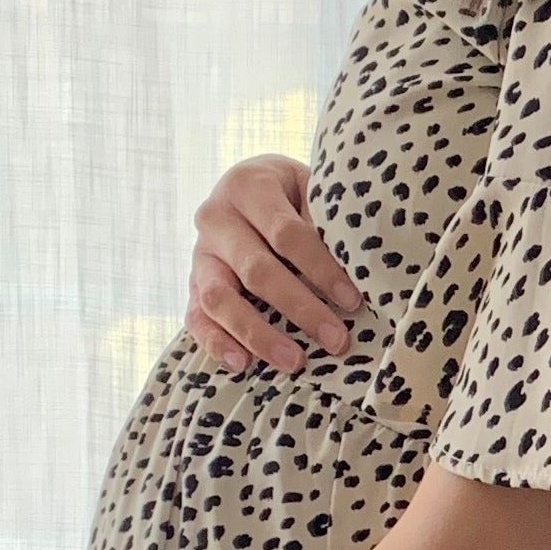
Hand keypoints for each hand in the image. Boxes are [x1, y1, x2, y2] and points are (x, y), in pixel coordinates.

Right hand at [188, 152, 363, 377]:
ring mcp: (200, 253)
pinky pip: (196, 317)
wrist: (250, 186)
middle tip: (336, 340)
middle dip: (300, 308)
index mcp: (249, 186)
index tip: (352, 300)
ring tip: (294, 362)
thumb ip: (324, 221)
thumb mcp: (310, 189)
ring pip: (220, 298)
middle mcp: (216, 217)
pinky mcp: (192, 283)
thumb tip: (358, 268)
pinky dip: (216, 343)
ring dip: (258, 334)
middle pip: (257, 270)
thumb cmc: (292, 194)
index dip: (320, 268)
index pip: (285, 233)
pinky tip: (242, 364)